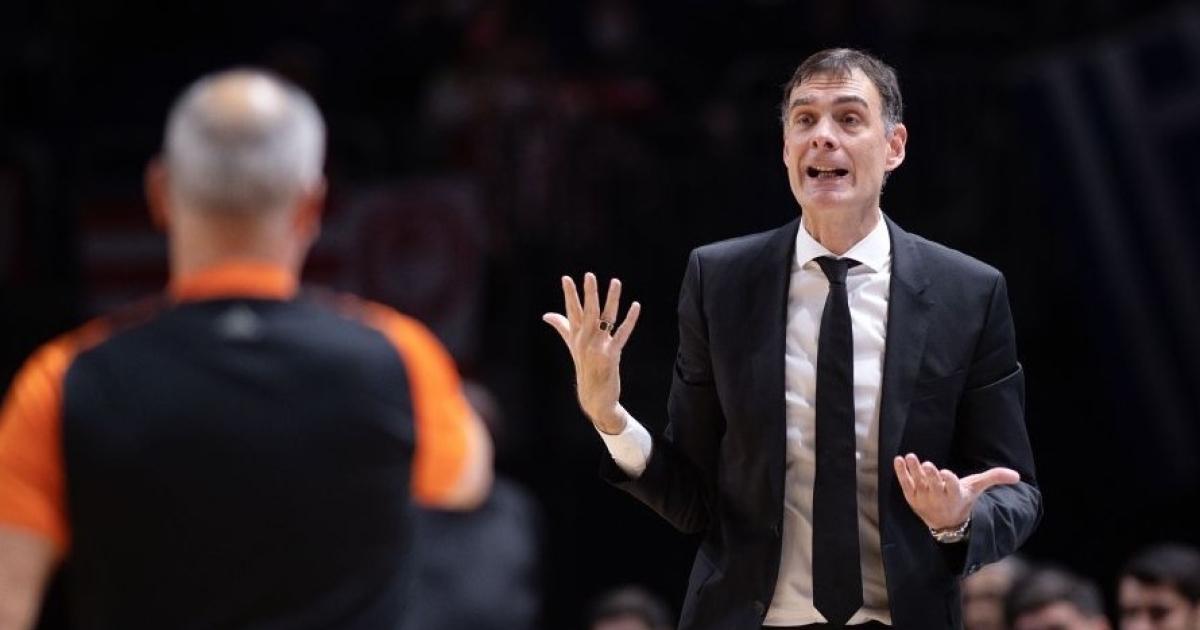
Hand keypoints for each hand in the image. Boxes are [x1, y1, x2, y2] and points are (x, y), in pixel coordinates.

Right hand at [542, 273, 641, 432]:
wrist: (593, 397)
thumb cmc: (584, 369)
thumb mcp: (572, 347)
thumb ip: (562, 327)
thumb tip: (546, 314)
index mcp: (576, 337)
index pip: (571, 311)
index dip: (569, 294)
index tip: (566, 278)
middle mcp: (585, 341)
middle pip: (587, 312)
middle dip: (589, 293)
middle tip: (589, 275)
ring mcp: (598, 348)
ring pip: (605, 318)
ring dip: (612, 299)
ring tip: (616, 282)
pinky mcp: (611, 355)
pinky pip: (622, 334)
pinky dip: (629, 320)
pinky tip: (635, 306)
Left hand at [893, 453, 1019, 530]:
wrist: (945, 522)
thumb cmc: (962, 499)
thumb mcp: (977, 489)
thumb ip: (993, 478)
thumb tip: (1017, 476)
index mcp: (956, 495)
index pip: (952, 486)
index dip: (949, 480)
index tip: (946, 472)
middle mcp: (939, 498)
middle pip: (934, 485)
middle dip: (931, 475)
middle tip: (926, 464)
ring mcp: (924, 498)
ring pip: (918, 483)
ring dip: (913, 470)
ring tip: (909, 457)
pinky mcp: (912, 497)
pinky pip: (905, 484)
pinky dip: (900, 473)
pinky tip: (898, 460)